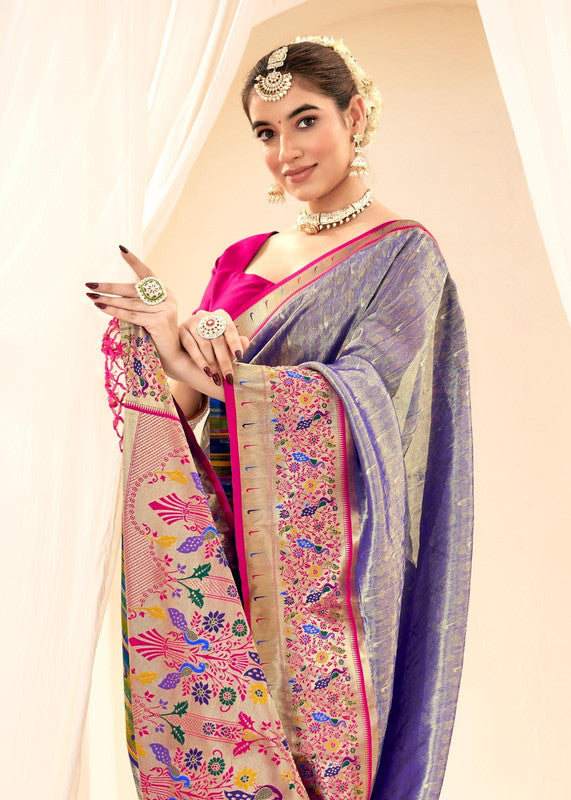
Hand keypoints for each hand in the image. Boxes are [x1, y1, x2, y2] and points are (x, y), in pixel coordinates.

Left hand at [85, 246, 188, 380]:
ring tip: (92, 297)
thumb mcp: (148, 316)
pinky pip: (132, 315)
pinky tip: (102, 308)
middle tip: (91, 284)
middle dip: (110, 287)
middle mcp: (167, 298)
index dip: (134, 262)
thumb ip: (138, 304)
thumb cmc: (157, 337)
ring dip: (109, 300)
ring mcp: (165, 309)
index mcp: (165, 293)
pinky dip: (115, 311)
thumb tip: (110, 295)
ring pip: (131, 303)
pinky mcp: (159, 321)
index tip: (121, 249)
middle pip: (134, 288)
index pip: (147, 274)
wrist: (173, 356)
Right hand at [178, 309, 249, 385]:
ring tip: (218, 378)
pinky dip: (199, 360)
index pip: (230, 329)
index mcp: (220, 316)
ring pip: (204, 344)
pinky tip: (206, 371)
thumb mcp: (225, 344)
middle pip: (217, 339)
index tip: (240, 357)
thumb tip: (246, 343)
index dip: (235, 343)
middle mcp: (205, 316)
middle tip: (228, 376)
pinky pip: (191, 346)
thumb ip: (236, 344)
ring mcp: (191, 321)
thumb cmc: (213, 345)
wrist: (187, 347)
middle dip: (224, 360)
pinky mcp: (180, 330)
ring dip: (212, 363)